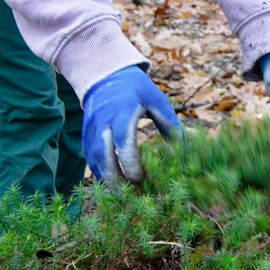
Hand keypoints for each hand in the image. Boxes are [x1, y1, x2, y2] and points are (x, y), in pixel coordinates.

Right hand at [81, 66, 182, 183]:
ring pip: (93, 158)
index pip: (123, 140)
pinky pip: (89, 157)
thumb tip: (184, 149)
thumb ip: (169, 123)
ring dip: (105, 178)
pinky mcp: (85, 134)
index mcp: (122, 112)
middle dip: (113, 177)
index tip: (140, 178)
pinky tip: (111, 183)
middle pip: (103, 154)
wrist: (106, 75)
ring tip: (120, 194)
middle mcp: (103, 121)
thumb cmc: (136, 89)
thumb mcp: (156, 100)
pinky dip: (98, 172)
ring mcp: (91, 128)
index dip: (130, 162)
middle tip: (128, 195)